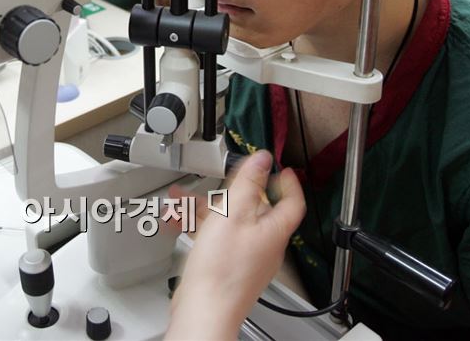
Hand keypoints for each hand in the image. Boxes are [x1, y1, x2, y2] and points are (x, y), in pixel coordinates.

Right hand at [165, 151, 304, 339]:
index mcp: (273, 230)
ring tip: (180, 199)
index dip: (287, 183)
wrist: (204, 310)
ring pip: (228, 224)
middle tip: (217, 180)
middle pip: (253, 210)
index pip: (291, 202)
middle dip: (228, 192)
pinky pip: (215, 239)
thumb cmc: (221, 270)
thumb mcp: (233, 214)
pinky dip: (198, 227)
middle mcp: (263, 245)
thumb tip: (263, 159)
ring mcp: (245, 258)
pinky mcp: (226, 268)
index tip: (280, 170)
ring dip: (205, 208)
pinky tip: (177, 222)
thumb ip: (248, 183)